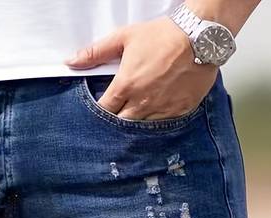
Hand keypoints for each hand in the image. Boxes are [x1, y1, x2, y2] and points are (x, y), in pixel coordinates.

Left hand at [65, 18, 216, 120]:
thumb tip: (71, 61)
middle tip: (117, 116)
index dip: (101, 111)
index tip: (103, 108)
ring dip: (136, 124)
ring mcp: (160, 110)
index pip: (104, 110)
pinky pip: (162, 126)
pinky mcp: (178, 112)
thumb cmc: (163, 36)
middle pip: (120, 125)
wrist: (199, 37)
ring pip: (141, 129)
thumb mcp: (124, 38)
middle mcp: (141, 103)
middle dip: (116, 122)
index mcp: (126, 86)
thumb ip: (96, 52)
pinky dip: (156, 123)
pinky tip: (155, 114)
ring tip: (136, 114)